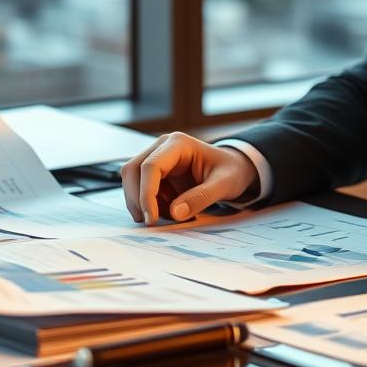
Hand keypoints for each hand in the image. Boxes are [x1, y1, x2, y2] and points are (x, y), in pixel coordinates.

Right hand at [119, 132, 258, 224]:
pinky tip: (169, 211)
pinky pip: (140, 189)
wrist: (234, 168)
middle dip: (137, 199)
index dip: (146, 194)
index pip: (151, 166)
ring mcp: (156, 158)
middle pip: (133, 171)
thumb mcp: (224, 185)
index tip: (151, 219)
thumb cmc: (231, 171)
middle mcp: (162, 147)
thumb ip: (201, 198)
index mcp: (178, 144)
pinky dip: (149, 204)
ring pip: (132, 181)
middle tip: (152, 223)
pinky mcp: (156, 172)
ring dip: (142, 203)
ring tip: (168, 217)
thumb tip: (174, 212)